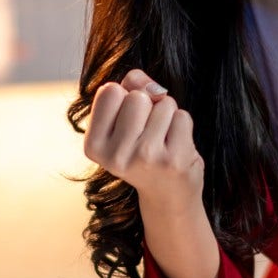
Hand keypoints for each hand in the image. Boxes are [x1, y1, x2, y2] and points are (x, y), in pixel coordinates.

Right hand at [83, 69, 204, 207]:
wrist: (168, 196)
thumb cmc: (144, 151)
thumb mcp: (124, 121)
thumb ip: (129, 88)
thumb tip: (143, 81)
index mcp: (94, 146)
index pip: (110, 90)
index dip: (124, 97)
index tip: (127, 122)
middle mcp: (116, 156)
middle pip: (137, 96)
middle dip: (148, 105)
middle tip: (148, 133)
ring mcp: (145, 158)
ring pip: (163, 103)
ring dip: (167, 115)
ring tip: (163, 140)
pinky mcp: (174, 160)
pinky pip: (182, 117)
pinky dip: (182, 126)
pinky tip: (175, 147)